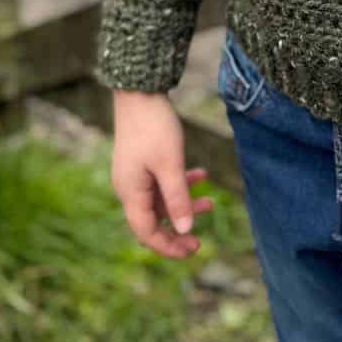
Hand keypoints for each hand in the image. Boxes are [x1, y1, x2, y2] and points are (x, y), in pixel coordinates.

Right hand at [110, 90, 213, 259]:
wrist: (140, 92)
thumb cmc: (153, 127)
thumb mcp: (170, 165)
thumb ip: (178, 199)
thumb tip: (185, 230)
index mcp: (131, 193)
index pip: (147, 233)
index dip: (169, 246)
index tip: (193, 249)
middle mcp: (129, 188)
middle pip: (153, 221)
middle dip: (177, 231)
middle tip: (200, 241)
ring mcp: (135, 175)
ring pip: (161, 201)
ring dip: (184, 205)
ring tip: (212, 204)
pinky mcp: (143, 162)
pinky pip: (162, 182)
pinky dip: (181, 183)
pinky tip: (202, 175)